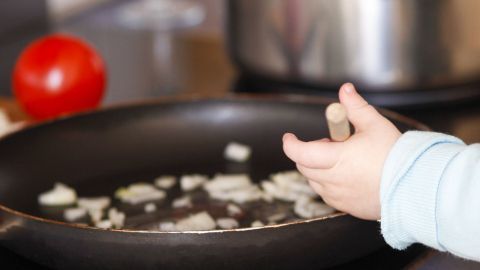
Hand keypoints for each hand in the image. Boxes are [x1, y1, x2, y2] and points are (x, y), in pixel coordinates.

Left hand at [282, 83, 400, 219]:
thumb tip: (344, 90)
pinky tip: (348, 175)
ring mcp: (339, 196)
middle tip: (332, 144)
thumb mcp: (375, 125)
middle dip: (310, 152)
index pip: (300, 153)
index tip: (289, 137)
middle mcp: (334, 180)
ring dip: (319, 168)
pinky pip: (328, 194)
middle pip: (305, 166)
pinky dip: (329, 183)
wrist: (415, 186)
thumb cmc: (396, 155)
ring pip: (314, 181)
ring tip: (344, 159)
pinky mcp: (347, 207)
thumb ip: (356, 107)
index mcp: (337, 159)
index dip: (290, 144)